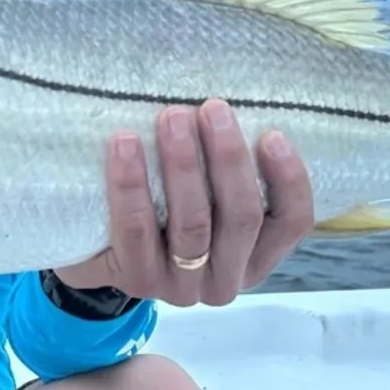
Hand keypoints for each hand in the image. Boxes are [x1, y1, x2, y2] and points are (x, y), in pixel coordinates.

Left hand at [54, 99, 313, 307]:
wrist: (97, 251)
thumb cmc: (165, 206)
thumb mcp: (206, 192)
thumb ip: (223, 164)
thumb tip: (231, 103)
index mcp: (258, 254)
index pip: (292, 222)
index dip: (289, 180)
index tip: (273, 134)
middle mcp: (227, 279)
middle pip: (242, 219)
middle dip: (229, 159)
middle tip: (212, 108)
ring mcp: (183, 286)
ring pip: (193, 225)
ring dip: (184, 165)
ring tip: (172, 116)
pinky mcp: (138, 281)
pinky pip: (137, 231)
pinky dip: (132, 185)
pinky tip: (125, 144)